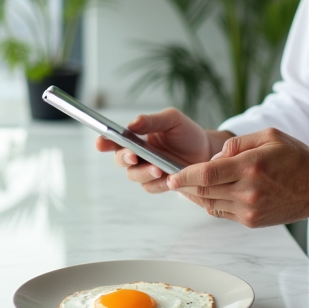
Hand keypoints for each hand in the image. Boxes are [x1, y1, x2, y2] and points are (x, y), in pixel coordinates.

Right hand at [94, 108, 217, 193]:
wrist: (208, 150)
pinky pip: (152, 187)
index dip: (104, 142)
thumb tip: (133, 124)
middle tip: (134, 156)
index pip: (114, 140)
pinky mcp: (160, 184)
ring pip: (135, 176)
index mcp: (136, 138)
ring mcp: (148, 171)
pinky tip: (168, 179)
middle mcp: (138, 156)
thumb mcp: (172, 120)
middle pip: (121, 160)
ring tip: (158, 169)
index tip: (101, 142)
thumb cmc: (186, 133)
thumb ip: (152, 121)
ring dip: (144, 172)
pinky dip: (158, 184)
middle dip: (124, 158)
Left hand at [166, 128, 308, 227]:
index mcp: (251, 167)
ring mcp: (250, 209)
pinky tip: (208, 194)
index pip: (207, 174)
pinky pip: (223, 213)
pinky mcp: (252, 221)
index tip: (171, 176)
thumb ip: (237, 143)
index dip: (185, 176)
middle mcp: (248, 191)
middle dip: (185, 186)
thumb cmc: (296, 158)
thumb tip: (214, 158)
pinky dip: (211, 203)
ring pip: (211, 204)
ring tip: (187, 186)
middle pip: (205, 191)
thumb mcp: (269, 136)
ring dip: (196, 196)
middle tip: (172, 179)